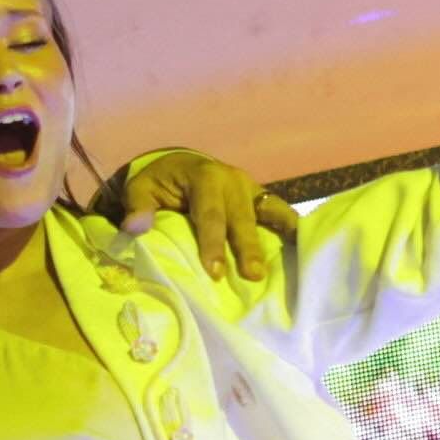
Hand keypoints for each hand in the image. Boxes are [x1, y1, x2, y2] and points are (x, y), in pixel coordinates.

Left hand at [111, 150, 289, 288]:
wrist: (182, 164)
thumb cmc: (161, 182)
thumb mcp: (141, 188)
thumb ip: (137, 207)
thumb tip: (135, 227)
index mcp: (204, 176)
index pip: (209, 213)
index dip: (211, 243)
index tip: (213, 271)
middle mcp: (232, 179)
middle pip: (241, 217)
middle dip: (246, 247)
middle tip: (252, 275)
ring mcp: (251, 187)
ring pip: (266, 213)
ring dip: (275, 239)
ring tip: (286, 264)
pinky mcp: (261, 197)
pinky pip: (279, 211)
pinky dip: (292, 227)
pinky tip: (305, 247)